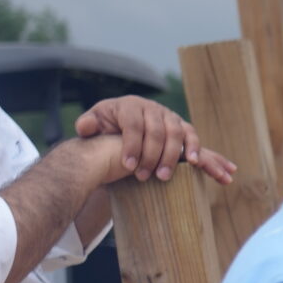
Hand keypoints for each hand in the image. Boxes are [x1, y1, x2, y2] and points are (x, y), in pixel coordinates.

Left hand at [71, 97, 236, 185]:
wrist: (124, 126)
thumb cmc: (107, 127)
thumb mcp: (94, 124)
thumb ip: (87, 124)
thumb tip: (85, 127)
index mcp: (130, 105)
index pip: (134, 124)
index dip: (132, 145)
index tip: (127, 166)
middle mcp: (152, 108)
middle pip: (156, 131)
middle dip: (151, 156)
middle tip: (144, 177)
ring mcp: (170, 117)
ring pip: (176, 134)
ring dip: (172, 157)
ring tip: (164, 176)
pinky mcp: (183, 127)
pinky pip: (193, 136)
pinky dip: (197, 149)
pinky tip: (197, 164)